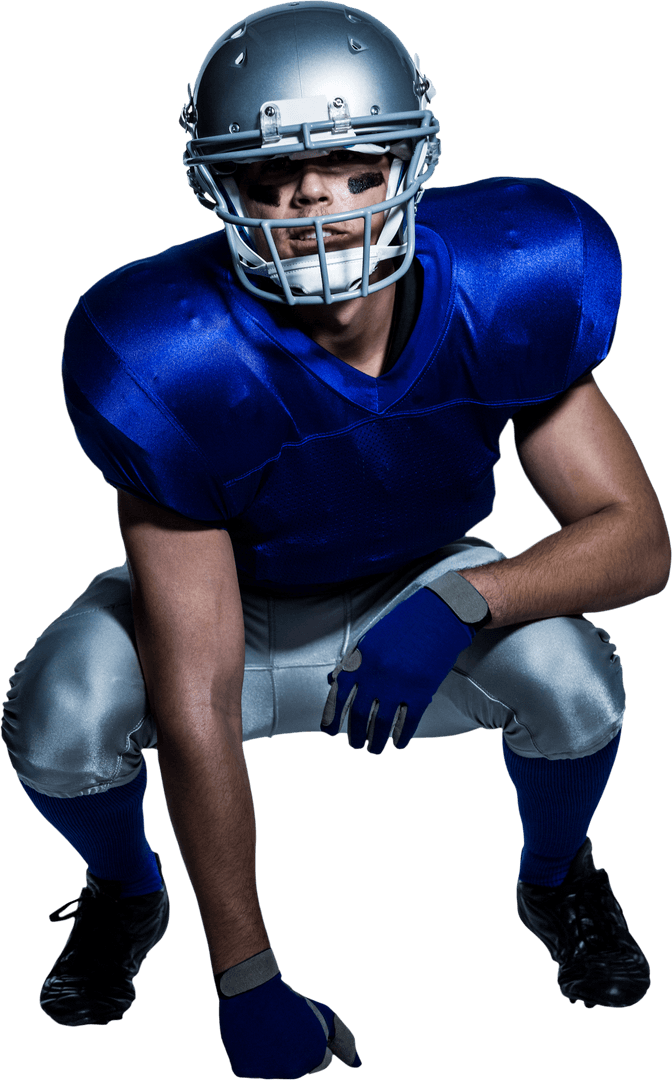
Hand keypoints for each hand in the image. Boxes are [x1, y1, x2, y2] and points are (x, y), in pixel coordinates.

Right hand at [217, 949, 361, 1078]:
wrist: (253, 987)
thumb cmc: (290, 1001)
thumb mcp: (324, 1016)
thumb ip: (345, 1041)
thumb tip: (358, 1065)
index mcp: (313, 1058)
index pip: (320, 1062)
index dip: (312, 1040)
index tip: (301, 1025)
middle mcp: (291, 1071)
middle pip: (297, 1068)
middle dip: (293, 1050)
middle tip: (282, 1025)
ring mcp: (266, 1072)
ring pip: (275, 1070)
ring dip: (273, 1054)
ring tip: (267, 1028)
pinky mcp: (242, 1070)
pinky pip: (252, 1068)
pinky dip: (252, 1055)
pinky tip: (251, 1035)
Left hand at [321, 586, 475, 753]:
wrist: (439, 614)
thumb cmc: (404, 623)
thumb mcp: (371, 637)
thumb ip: (352, 660)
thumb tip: (334, 681)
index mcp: (360, 660)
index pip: (339, 696)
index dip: (332, 717)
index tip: (329, 731)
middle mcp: (375, 675)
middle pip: (358, 715)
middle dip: (354, 734)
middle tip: (355, 745)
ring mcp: (398, 685)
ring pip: (381, 724)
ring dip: (375, 741)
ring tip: (373, 750)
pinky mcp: (421, 691)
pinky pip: (407, 722)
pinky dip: (401, 736)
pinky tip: (398, 744)